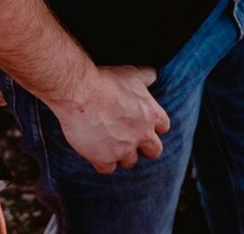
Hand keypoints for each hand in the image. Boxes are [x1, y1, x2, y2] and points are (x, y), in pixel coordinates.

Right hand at [53, 66, 169, 172]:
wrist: (80, 92)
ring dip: (121, 154)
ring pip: (130, 161)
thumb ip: (146, 77)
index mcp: (151, 114)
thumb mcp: (130, 73)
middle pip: (153, 151)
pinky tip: (95, 151)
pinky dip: (102, 162)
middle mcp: (142, 134)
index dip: (152, 127)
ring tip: (108, 143)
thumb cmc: (104, 80)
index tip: (142, 124)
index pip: (163, 127)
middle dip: (143, 147)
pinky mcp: (105, 159)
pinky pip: (108, 169)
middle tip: (129, 139)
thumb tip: (153, 76)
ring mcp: (124, 149)